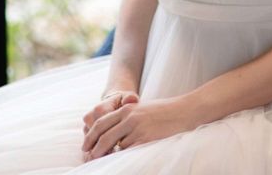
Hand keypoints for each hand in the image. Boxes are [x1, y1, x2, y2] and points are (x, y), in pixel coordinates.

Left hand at [81, 95, 195, 160]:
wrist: (186, 111)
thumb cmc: (165, 111)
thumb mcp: (142, 110)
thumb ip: (127, 119)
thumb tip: (113, 136)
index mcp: (127, 109)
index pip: (100, 123)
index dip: (90, 137)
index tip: (85, 147)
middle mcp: (130, 118)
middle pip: (103, 137)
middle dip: (94, 151)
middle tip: (90, 159)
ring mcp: (138, 129)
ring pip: (116, 148)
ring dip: (112, 156)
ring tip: (108, 163)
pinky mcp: (146, 139)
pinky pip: (129, 153)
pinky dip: (125, 158)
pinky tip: (126, 160)